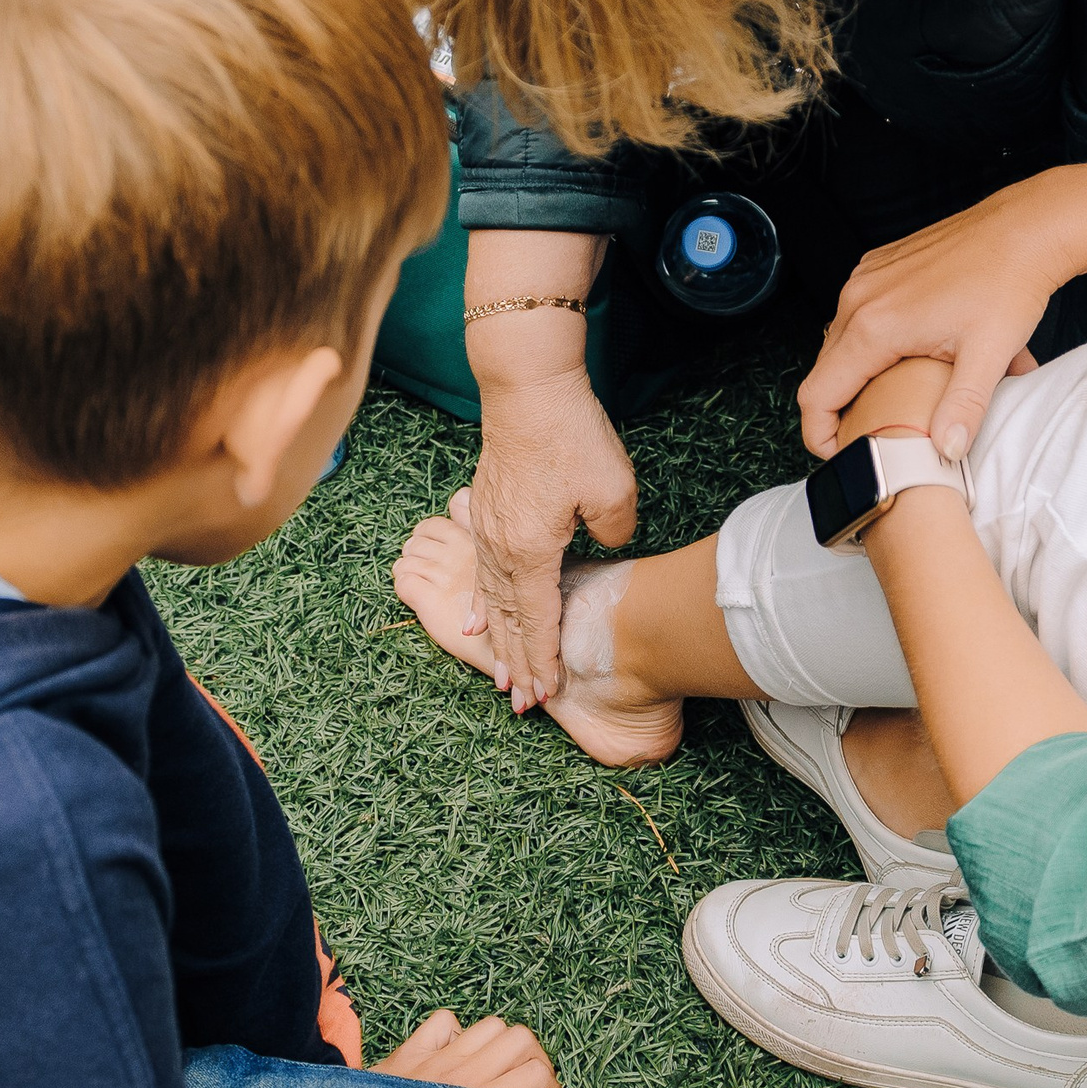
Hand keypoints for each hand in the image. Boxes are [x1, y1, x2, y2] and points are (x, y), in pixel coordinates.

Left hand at [370, 1009, 569, 1087]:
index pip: (537, 1073)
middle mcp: (463, 1075)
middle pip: (522, 1040)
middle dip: (535, 1061)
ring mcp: (436, 1060)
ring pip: (492, 1025)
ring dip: (501, 1044)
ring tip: (497, 1070)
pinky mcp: (410, 1053)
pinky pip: (444, 1021)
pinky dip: (454, 1032)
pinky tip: (453, 1055)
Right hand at [469, 369, 637, 707]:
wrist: (526, 386)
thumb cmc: (570, 434)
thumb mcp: (613, 490)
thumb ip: (614, 533)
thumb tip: (606, 545)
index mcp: (530, 552)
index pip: (537, 622)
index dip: (542, 660)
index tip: (545, 693)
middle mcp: (501, 549)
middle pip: (507, 621)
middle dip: (515, 663)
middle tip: (520, 701)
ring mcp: (488, 530)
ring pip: (490, 600)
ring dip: (495, 641)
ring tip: (496, 674)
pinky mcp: (486, 510)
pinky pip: (481, 573)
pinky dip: (480, 603)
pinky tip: (473, 617)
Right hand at [799, 175, 1071, 461]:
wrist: (1024, 230)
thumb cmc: (1008, 284)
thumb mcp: (989, 356)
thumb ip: (963, 410)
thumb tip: (946, 452)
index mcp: (875, 325)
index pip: (818, 395)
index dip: (821, 434)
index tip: (842, 452)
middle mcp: (859, 298)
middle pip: (826, 372)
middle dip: (846, 407)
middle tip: (881, 430)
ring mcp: (866, 278)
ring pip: (843, 343)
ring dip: (864, 373)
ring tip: (906, 389)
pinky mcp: (878, 267)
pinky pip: (860, 313)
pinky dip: (877, 340)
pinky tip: (918, 349)